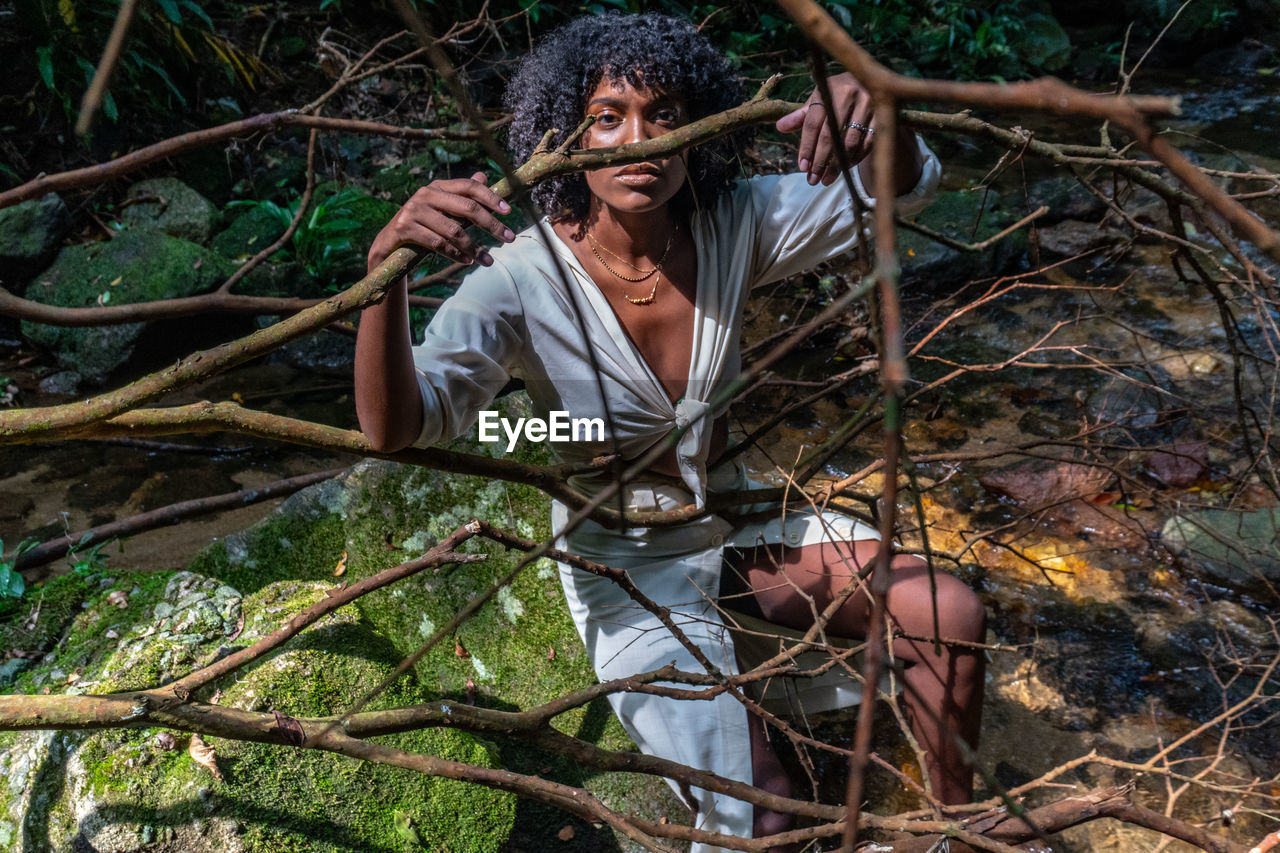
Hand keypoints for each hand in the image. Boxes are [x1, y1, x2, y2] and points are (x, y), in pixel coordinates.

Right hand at [367, 171, 514, 272]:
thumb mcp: (442, 210)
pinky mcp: (404, 228)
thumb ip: (462, 196)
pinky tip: (467, 261)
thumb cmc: (422, 226)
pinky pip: (437, 244)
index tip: (509, 211)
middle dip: (491, 224)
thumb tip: (483, 176)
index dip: (490, 197)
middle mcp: (425, 194)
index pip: (469, 187)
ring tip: (488, 260)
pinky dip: (455, 254)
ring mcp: (413, 210)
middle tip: (509, 238)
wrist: (388, 244)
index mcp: (438, 187)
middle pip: (466, 208)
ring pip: (453, 231)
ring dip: (474, 248)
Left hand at [775, 73, 874, 186]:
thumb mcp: (819, 98)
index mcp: (828, 90)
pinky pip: (868, 142)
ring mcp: (868, 105)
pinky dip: (856, 157)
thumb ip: (801, 115)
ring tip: (827, 179)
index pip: (813, 124)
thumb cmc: (837, 93)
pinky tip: (846, 168)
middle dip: (820, 161)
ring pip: (849, 142)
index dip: (806, 147)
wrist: (869, 79)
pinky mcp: (883, 115)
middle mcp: (848, 96)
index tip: (802, 167)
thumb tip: (780, 127)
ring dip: (837, 164)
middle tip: (812, 179)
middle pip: (830, 135)